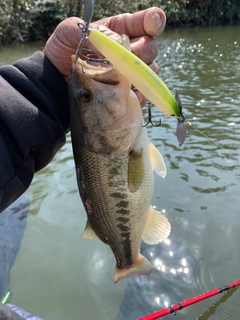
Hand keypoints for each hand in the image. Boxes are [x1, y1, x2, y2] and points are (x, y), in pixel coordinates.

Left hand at [43, 7, 165, 105]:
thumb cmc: (63, 51)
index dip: (154, 21)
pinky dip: (136, 93)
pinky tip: (122, 93)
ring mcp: (130, 70)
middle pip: (151, 47)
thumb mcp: (68, 32)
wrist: (58, 81)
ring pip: (150, 70)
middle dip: (141, 52)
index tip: (153, 24)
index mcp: (119, 29)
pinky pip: (144, 92)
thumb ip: (91, 32)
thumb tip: (117, 43)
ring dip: (138, 74)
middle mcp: (129, 48)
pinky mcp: (129, 90)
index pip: (146, 21)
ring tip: (116, 77)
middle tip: (121, 59)